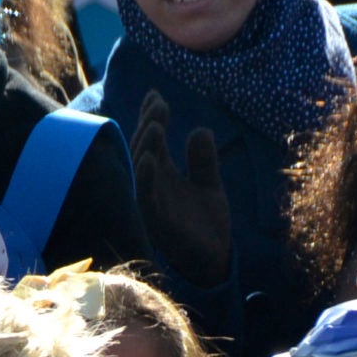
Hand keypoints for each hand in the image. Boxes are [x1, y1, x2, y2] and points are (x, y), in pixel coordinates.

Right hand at [134, 91, 231, 287]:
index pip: (153, 138)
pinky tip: (149, 159)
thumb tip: (200, 129)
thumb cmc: (206, 225)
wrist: (215, 262)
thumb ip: (203, 160)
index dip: (152, 116)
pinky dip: (145, 178)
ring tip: (155, 124)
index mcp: (164, 173)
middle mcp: (154, 184)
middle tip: (159, 104)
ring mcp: (153, 202)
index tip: (157, 95)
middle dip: (148, 124)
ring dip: (145, 145)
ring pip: (142, 169)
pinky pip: (146, 197)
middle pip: (144, 147)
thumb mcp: (210, 185)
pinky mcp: (157, 221)